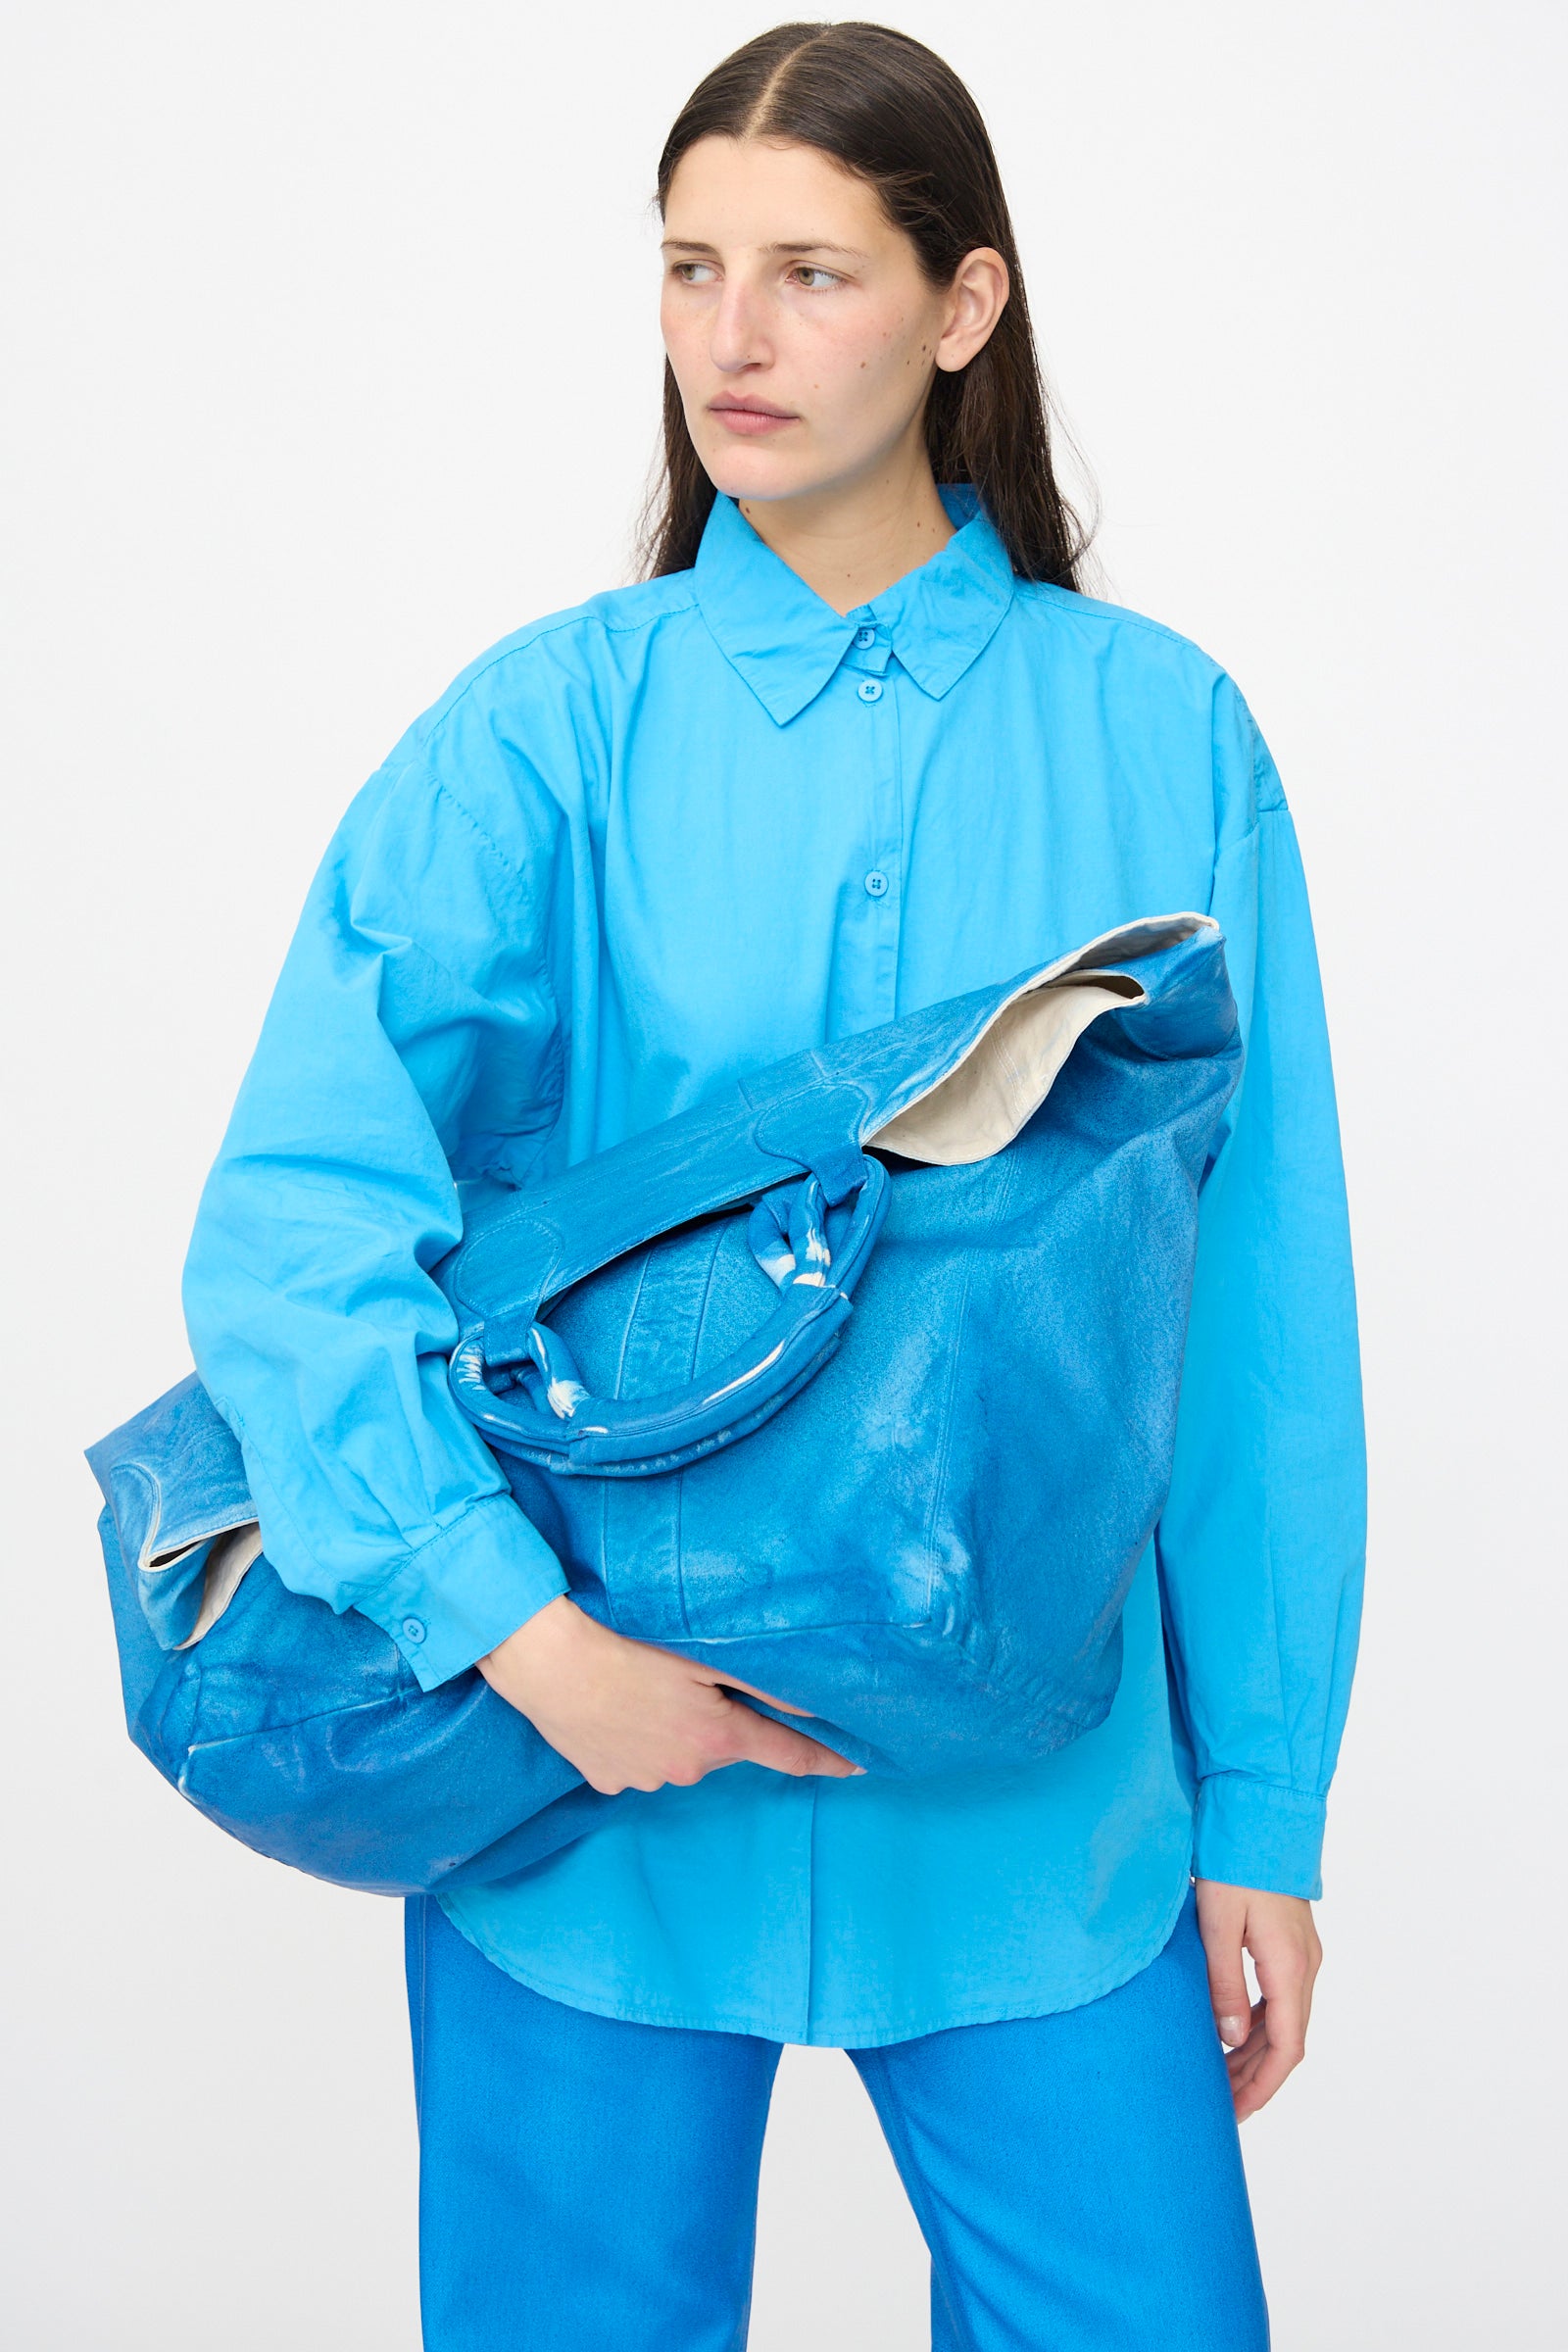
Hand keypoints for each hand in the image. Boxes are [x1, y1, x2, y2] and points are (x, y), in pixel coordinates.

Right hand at [478, 1594, 862, 1795]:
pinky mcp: (604, 1778)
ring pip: (676, 1751)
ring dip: (673, 1726)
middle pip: (722, 1745)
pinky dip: (634, 1736)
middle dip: (720, 1718)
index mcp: (717, 1738)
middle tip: (691, 1677)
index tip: (858, 1767)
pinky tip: (616, 1704)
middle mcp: (684, 1770)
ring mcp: (642, 1779)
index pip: (788, 1754)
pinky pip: (635, 1758)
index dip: (827, 1760)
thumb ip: (764, 1680)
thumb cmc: (627, 1644)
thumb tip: (817, 1701)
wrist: (546, 1658)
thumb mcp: (703, 1655)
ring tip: (642, 1685)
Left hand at [1194, 1878, 1322, 2120]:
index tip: (1237, 2112)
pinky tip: (1231, 2032)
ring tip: (1221, 2075)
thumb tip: (1229, 2041)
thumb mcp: (1218, 1927)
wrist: (1261, 1817)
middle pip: (1287, 2040)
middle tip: (1221, 2103)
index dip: (1262, 2086)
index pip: (1286, 2048)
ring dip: (1256, 2051)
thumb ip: (1223, 1986)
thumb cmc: (1236, 1867)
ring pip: (1284, 2020)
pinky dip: (1258, 2022)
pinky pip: (1279, 1997)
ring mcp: (1302, 1954)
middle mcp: (1305, 1966)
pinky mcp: (1292, 1943)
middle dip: (1255, 2076)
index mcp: (1290, 1969)